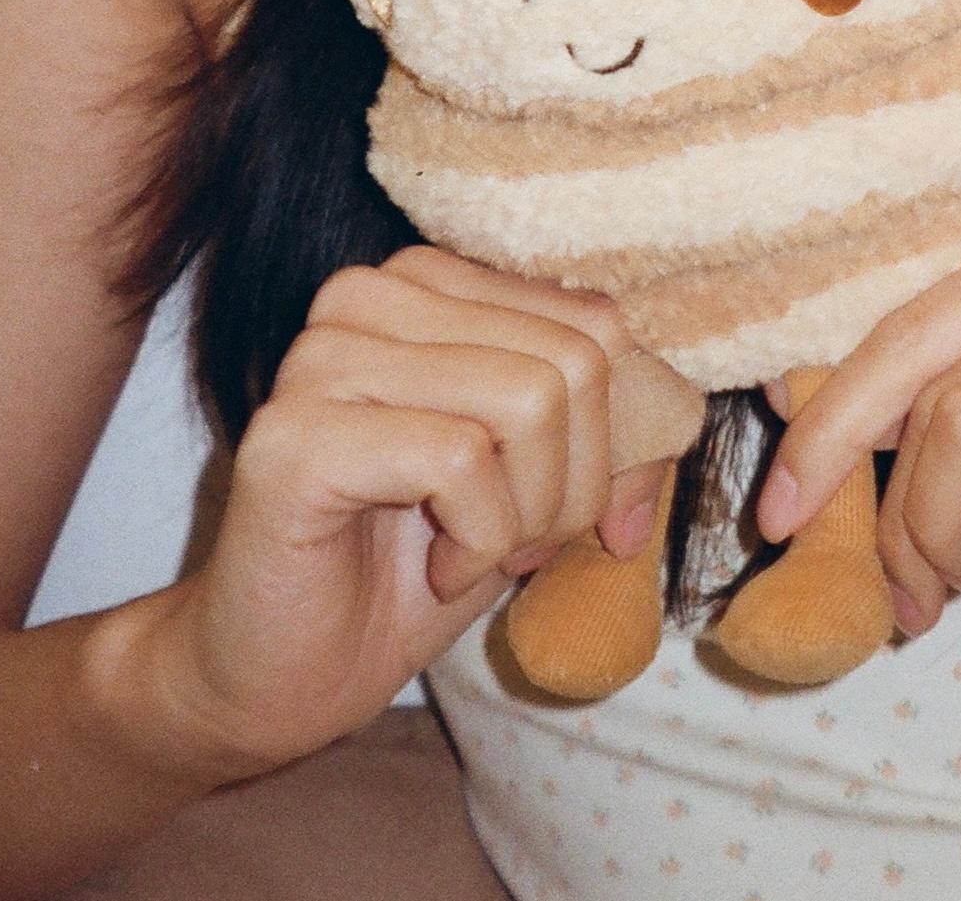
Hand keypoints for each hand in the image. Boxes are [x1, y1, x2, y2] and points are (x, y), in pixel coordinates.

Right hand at [104, 245, 670, 780]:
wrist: (281, 679)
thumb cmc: (411, 570)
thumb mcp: (539, 487)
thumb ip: (610, 430)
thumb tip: (679, 413)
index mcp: (425, 281)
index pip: (593, 321)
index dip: (613, 442)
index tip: (559, 513)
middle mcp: (365, 294)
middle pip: (572, 359)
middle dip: (573, 484)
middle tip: (513, 544)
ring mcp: (320, 358)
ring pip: (527, 401)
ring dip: (527, 516)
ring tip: (469, 551)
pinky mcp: (294, 435)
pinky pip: (462, 460)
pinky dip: (479, 542)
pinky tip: (431, 567)